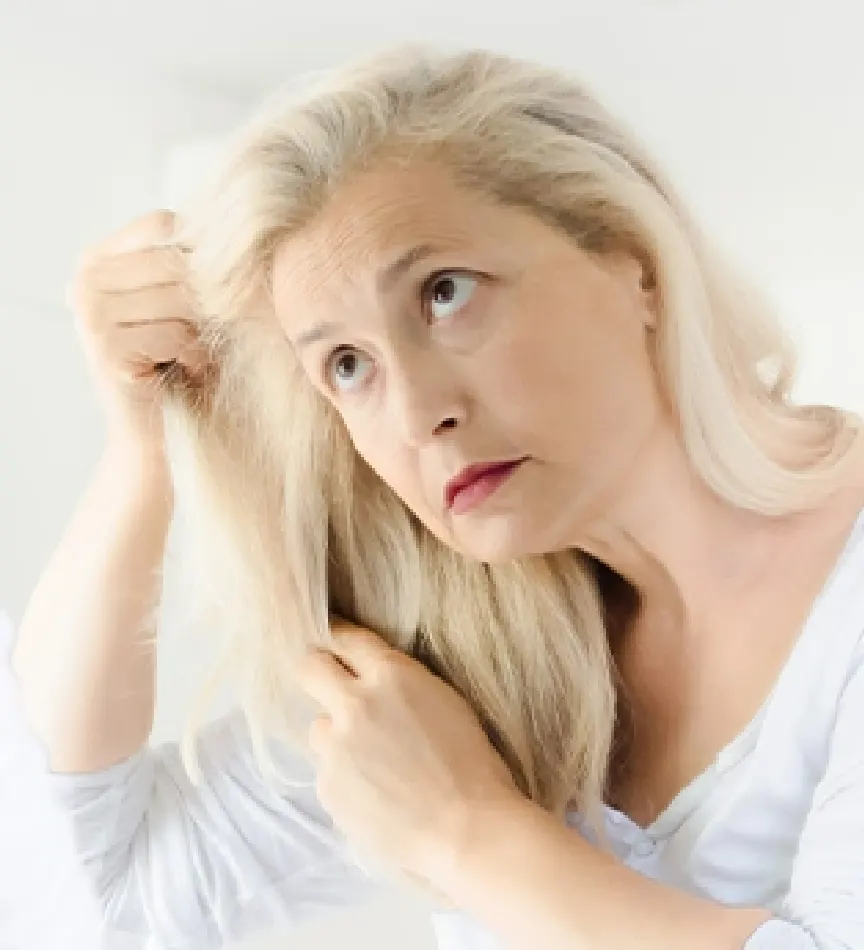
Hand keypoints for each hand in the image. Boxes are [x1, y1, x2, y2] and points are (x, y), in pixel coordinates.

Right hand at [67, 210, 209, 453]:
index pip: (163, 223)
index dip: (204, 249)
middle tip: (217, 331)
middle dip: (212, 297)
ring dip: (204, 332)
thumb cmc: (179, 365)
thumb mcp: (180, 304)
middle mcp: (85, 280)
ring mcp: (89, 314)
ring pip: (181, 297)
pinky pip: (177, 333)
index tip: (227, 282)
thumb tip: (240, 230)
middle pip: (176, 260)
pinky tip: (188, 372)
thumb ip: (189, 263)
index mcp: (98, 259)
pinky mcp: (105, 348)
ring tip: (196, 355)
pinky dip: (196, 356)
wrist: (156, 435)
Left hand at [294, 621, 522, 886]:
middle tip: (328, 686)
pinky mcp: (327, 786)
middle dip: (315, 672)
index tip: (333, 640)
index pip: (347, 638)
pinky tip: (375, 795)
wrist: (467, 831)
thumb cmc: (473, 767)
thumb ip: (402, 685)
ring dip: (336, 737)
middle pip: (308, 668)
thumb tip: (377, 682)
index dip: (338, 637)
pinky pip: (327, 772)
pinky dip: (344, 779)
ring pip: (319, 728)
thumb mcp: (446, 703)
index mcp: (392, 674)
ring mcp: (336, 746)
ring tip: (371, 764)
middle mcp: (355, 703)